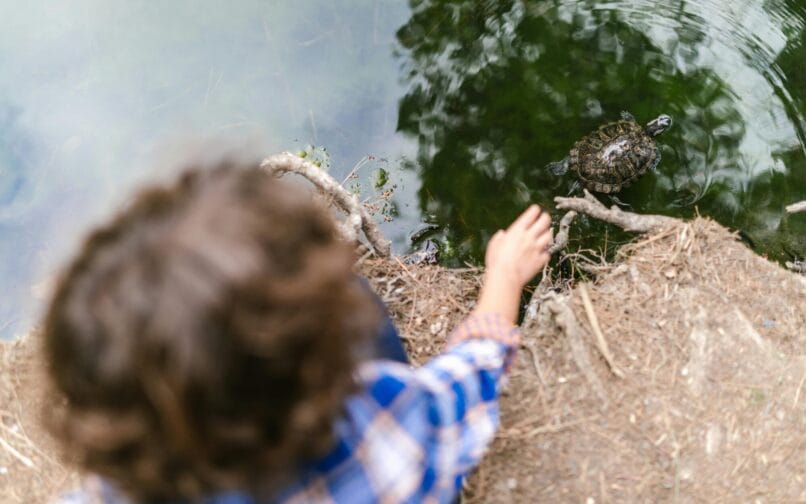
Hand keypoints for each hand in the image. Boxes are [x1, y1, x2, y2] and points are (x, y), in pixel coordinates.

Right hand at [474, 205, 552, 322]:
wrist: (506, 277)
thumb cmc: (496, 262)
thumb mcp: (493, 246)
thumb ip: (499, 238)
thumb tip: (502, 234)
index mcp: (517, 230)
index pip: (531, 214)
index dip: (535, 211)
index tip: (536, 210)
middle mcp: (529, 237)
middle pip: (544, 221)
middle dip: (545, 218)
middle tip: (545, 218)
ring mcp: (537, 248)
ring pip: (549, 236)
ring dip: (547, 234)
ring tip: (545, 234)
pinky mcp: (541, 260)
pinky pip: (547, 253)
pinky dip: (544, 252)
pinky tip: (541, 253)